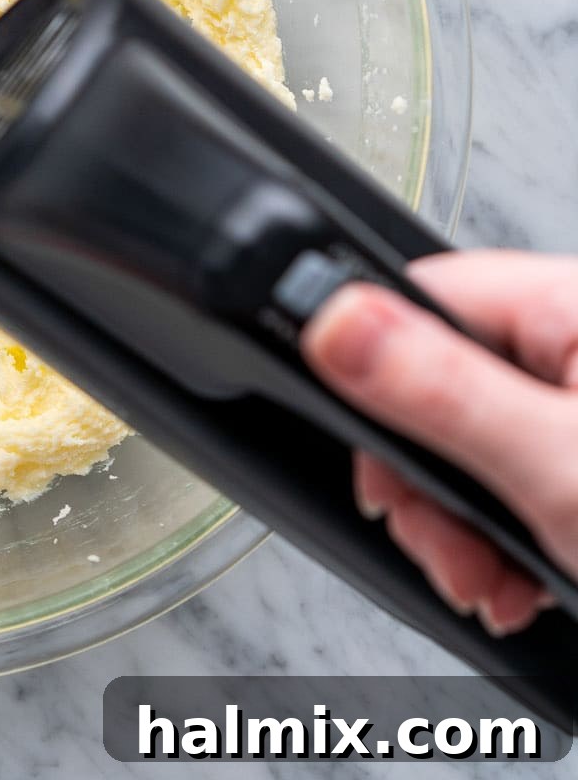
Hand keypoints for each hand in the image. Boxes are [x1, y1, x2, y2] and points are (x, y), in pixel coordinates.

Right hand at [300, 250, 577, 636]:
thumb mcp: (559, 470)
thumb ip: (441, 392)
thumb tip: (328, 317)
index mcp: (566, 308)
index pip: (415, 298)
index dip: (368, 375)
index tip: (377, 460)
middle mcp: (570, 344)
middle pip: (430, 379)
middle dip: (422, 482)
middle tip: (446, 545)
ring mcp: (574, 402)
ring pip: (464, 440)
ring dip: (459, 525)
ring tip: (491, 584)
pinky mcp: (575, 452)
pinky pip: (510, 473)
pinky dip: (503, 537)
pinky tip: (522, 583)